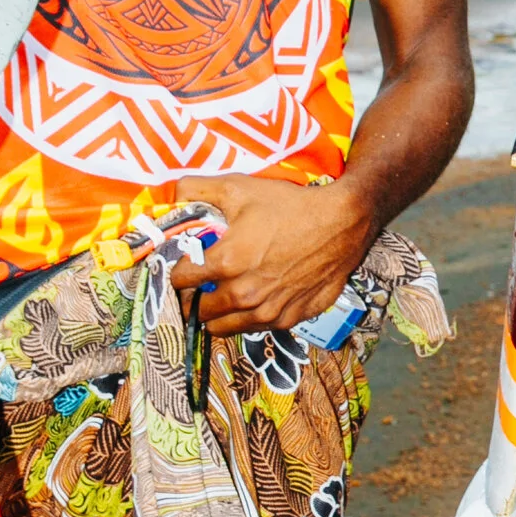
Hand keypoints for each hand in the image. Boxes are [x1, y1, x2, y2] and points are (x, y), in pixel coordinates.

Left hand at [171, 174, 372, 337]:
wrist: (342, 223)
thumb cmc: (290, 205)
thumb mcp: (240, 188)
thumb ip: (198, 190)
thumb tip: (173, 193)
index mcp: (226, 263)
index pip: (180, 280)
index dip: (177, 272)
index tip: (183, 267)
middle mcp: (244, 293)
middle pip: (197, 311)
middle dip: (191, 298)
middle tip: (196, 287)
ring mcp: (268, 310)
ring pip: (223, 328)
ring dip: (215, 315)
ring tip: (217, 300)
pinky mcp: (289, 318)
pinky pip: (255, 328)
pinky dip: (246, 319)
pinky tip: (251, 302)